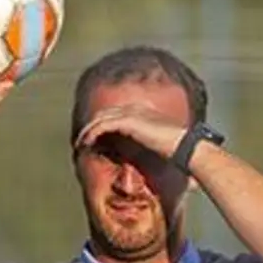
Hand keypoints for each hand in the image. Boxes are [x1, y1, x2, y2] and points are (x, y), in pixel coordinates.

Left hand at [73, 105, 188, 160]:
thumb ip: (149, 144)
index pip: (115, 113)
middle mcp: (135, 109)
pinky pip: (103, 126)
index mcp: (142, 111)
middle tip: (81, 139)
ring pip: (100, 119)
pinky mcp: (127, 122)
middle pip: (104, 113)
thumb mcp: (158, 144)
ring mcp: (131, 113)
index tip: (94, 136)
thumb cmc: (176, 148)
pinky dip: (92, 134)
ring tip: (79, 143)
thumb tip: (147, 154)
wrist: (183, 145)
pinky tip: (86, 143)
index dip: (102, 122)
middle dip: (91, 125)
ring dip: (88, 130)